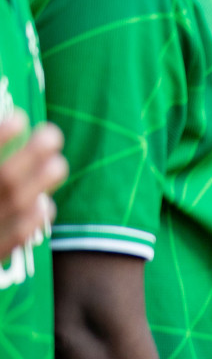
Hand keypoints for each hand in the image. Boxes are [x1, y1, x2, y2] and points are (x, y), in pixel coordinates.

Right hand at [0, 117, 65, 253]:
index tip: (20, 117)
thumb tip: (11, 123)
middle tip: (52, 134)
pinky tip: (44, 205)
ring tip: (59, 164)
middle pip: (2, 180)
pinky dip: (29, 223)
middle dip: (30, 156)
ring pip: (12, 208)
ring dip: (38, 185)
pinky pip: (9, 241)